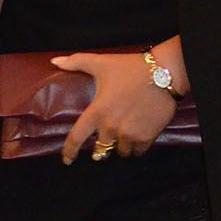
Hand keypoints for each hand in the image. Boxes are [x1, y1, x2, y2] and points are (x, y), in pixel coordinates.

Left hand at [54, 39, 186, 164]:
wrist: (164, 73)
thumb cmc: (131, 67)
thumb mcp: (101, 62)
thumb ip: (76, 62)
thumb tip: (55, 61)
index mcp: (97, 112)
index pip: (76, 138)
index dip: (69, 151)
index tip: (67, 160)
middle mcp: (111, 127)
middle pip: (101, 149)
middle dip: (102, 146)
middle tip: (107, 138)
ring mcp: (129, 135)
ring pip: (120, 152)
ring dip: (120, 147)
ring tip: (125, 135)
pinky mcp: (146, 137)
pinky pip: (137, 152)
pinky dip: (136, 148)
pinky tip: (138, 137)